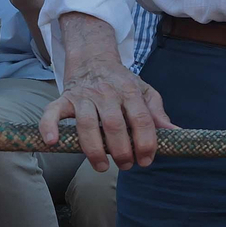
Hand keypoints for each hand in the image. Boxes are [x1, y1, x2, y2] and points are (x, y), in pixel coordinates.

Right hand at [38, 51, 172, 170]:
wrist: (94, 59)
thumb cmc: (122, 82)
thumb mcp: (144, 92)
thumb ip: (157, 114)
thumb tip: (176, 133)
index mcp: (130, 92)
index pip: (141, 120)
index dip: (146, 143)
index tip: (147, 160)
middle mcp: (107, 93)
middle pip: (114, 125)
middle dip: (122, 150)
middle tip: (127, 166)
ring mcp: (84, 96)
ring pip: (87, 124)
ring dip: (94, 150)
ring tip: (102, 167)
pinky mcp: (64, 99)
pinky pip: (53, 112)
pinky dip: (49, 126)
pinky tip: (53, 142)